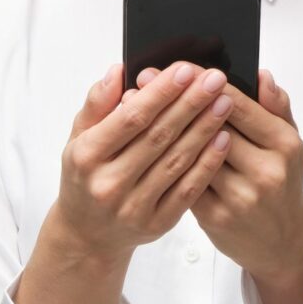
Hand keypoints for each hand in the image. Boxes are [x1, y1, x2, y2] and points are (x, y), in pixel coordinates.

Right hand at [52, 61, 233, 261]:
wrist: (87, 233)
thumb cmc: (86, 175)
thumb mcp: (79, 136)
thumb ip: (97, 102)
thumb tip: (117, 72)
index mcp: (87, 155)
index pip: (131, 118)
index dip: (161, 92)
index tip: (186, 70)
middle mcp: (109, 183)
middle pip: (158, 136)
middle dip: (191, 104)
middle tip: (216, 79)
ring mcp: (134, 207)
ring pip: (177, 161)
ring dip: (204, 129)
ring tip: (224, 102)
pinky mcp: (157, 223)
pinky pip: (188, 190)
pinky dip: (207, 163)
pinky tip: (223, 139)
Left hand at [136, 68, 302, 303]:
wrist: (282, 243)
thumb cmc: (283, 182)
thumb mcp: (291, 141)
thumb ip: (276, 106)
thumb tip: (261, 75)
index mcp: (283, 145)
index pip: (239, 106)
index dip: (206, 83)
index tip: (181, 66)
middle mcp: (264, 171)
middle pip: (211, 127)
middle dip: (175, 100)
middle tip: (145, 78)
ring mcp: (239, 198)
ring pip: (191, 154)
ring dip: (159, 127)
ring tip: (133, 104)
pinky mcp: (216, 218)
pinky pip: (183, 180)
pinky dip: (162, 158)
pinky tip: (140, 141)